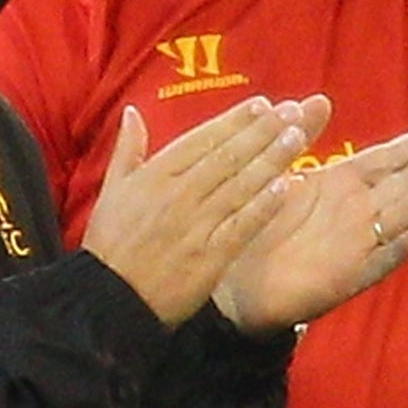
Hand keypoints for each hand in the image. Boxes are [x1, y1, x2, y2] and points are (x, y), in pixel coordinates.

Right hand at [81, 95, 331, 326]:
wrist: (110, 302)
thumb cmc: (110, 245)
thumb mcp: (112, 190)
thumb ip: (128, 148)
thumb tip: (133, 111)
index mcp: (155, 175)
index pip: (203, 139)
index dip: (235, 121)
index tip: (262, 104)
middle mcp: (178, 195)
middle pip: (228, 156)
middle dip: (262, 131)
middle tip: (292, 111)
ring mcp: (195, 225)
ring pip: (240, 185)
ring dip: (271, 159)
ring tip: (298, 138)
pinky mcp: (209, 256)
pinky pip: (242, 226)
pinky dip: (264, 205)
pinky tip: (288, 187)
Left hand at [213, 123, 407, 335]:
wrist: (238, 277)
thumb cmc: (261, 219)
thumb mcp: (281, 169)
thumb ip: (302, 135)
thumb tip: (320, 99)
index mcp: (340, 184)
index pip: (382, 160)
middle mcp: (354, 212)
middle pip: (397, 187)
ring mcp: (354, 245)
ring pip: (395, 220)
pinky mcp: (346, 278)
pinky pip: (375, 265)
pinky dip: (392, 253)